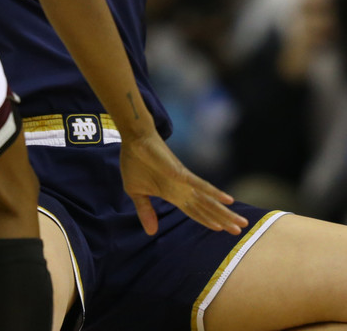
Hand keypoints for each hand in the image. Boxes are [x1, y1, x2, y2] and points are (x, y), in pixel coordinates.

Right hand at [120, 130, 248, 236]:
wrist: (133, 141)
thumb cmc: (135, 163)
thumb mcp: (137, 192)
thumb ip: (145, 211)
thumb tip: (151, 232)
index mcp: (173, 195)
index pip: (195, 212)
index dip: (208, 221)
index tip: (223, 230)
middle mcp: (183, 190)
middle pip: (207, 209)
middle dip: (223, 220)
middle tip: (240, 230)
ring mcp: (184, 182)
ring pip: (208, 201)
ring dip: (224, 212)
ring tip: (241, 222)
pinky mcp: (182, 173)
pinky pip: (201, 185)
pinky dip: (214, 193)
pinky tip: (228, 199)